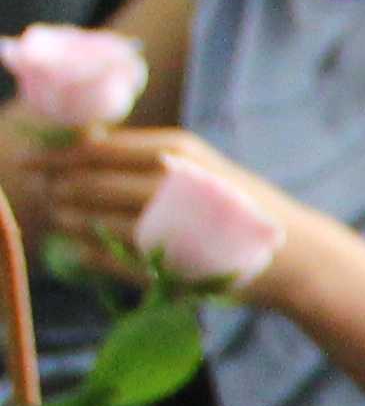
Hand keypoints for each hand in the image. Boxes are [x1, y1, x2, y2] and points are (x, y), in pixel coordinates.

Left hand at [31, 131, 315, 304]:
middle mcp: (170, 183)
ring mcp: (169, 225)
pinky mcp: (168, 263)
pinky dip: (86, 254)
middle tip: (48, 193)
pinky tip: (77, 251)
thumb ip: (147, 156)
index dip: (54, 156)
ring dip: (68, 220)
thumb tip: (85, 142)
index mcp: (176, 152)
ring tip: (62, 219)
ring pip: (93, 220)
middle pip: (88, 183)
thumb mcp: (199, 166)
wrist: (294, 253)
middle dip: (59, 189)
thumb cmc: (238, 206)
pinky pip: (109, 258)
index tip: (29, 160)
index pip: (96, 149)